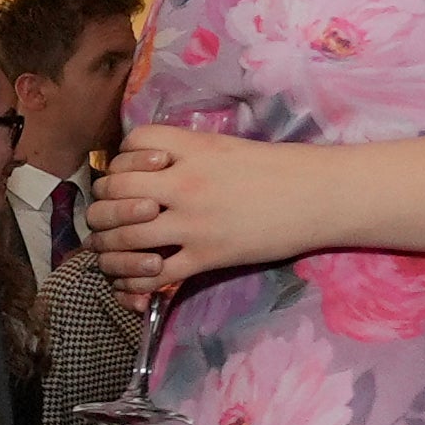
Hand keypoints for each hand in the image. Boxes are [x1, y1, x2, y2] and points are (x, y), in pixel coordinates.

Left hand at [85, 127, 328, 296]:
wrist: (322, 195)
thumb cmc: (280, 168)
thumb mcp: (226, 147)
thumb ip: (187, 154)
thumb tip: (149, 166)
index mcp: (192, 148)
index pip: (130, 144)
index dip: (121, 160)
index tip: (128, 174)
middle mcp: (185, 182)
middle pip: (114, 191)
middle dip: (102, 206)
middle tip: (106, 217)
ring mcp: (193, 222)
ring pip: (122, 237)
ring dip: (107, 246)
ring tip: (109, 249)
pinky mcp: (206, 256)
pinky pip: (151, 275)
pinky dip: (134, 281)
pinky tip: (136, 278)